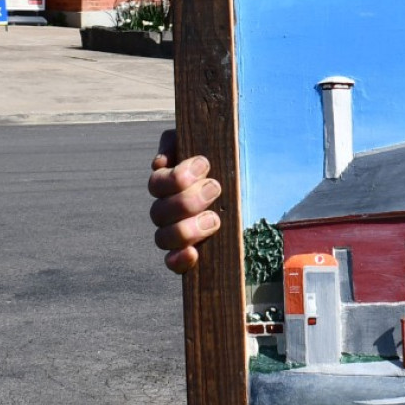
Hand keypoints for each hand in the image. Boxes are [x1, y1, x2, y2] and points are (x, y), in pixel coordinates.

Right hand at [148, 128, 222, 273]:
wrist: (245, 181)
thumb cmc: (226, 161)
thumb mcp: (207, 144)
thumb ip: (180, 142)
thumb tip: (161, 162)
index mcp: (169, 185)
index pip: (158, 185)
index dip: (176, 178)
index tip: (204, 165)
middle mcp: (168, 209)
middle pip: (160, 212)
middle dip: (187, 200)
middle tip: (215, 188)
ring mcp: (176, 232)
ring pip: (163, 237)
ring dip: (186, 229)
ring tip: (214, 218)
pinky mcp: (187, 252)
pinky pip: (172, 262)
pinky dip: (179, 259)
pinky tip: (192, 253)